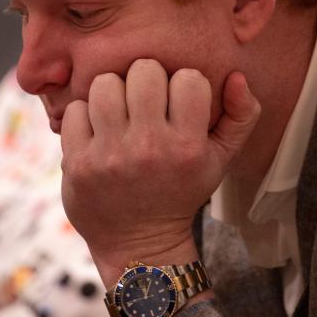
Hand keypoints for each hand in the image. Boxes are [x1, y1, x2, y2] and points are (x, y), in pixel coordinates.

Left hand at [59, 58, 259, 284]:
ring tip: (119, 112)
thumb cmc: (182, 191)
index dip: (183, 85)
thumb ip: (241, 116)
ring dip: (113, 93)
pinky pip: (75, 109)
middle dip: (146, 82)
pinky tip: (98, 132)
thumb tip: (236, 76)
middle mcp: (149, 148)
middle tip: (145, 102)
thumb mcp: (221, 160)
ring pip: (105, 83)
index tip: (178, 103)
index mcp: (188, 147)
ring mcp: (110, 155)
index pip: (188, 79)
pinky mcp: (77, 163)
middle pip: (144, 71)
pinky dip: (85, 116)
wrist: (139, 245)